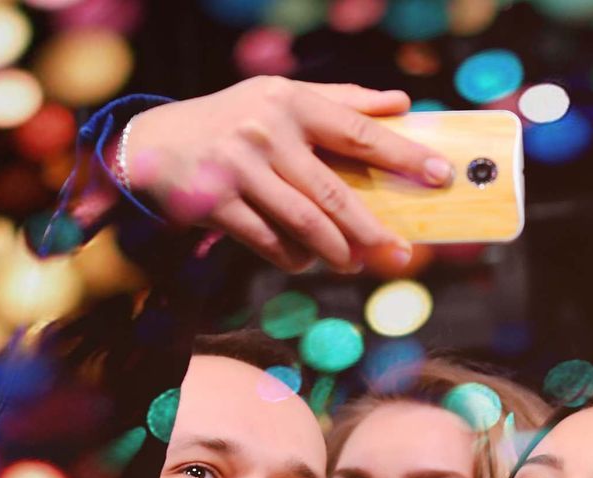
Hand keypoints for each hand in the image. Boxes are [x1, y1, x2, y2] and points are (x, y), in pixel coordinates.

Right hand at [124, 78, 453, 273]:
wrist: (153, 143)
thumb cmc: (234, 121)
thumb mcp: (281, 99)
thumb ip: (342, 102)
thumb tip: (403, 103)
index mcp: (290, 101)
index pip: (358, 132)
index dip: (403, 154)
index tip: (440, 174)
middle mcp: (266, 129)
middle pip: (334, 192)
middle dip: (372, 230)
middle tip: (401, 253)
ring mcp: (238, 167)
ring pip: (304, 223)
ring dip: (336, 252)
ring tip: (352, 264)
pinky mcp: (215, 202)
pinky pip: (268, 241)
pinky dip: (293, 258)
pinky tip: (305, 262)